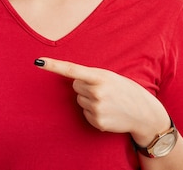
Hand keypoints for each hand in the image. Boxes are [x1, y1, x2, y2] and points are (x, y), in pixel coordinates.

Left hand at [35, 58, 169, 144]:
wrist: (143, 113)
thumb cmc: (125, 90)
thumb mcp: (111, 77)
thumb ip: (93, 77)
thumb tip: (73, 82)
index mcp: (100, 76)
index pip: (72, 69)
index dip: (54, 66)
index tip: (38, 62)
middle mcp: (96, 92)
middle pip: (75, 86)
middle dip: (85, 87)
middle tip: (103, 90)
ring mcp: (96, 108)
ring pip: (79, 100)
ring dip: (89, 100)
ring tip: (107, 101)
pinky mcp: (96, 121)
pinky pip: (84, 113)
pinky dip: (93, 112)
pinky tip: (107, 111)